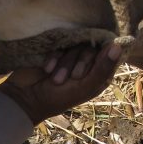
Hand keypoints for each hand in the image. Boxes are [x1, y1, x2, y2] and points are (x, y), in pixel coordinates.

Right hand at [0, 43, 121, 123]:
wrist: (25, 99)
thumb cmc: (58, 98)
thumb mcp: (84, 87)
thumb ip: (102, 68)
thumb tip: (118, 46)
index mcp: (98, 75)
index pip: (109, 55)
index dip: (98, 60)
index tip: (83, 72)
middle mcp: (87, 64)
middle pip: (92, 49)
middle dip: (78, 64)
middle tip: (67, 78)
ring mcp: (72, 56)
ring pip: (77, 45)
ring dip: (65, 63)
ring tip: (54, 78)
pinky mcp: (57, 50)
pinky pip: (62, 44)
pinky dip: (55, 57)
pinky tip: (47, 69)